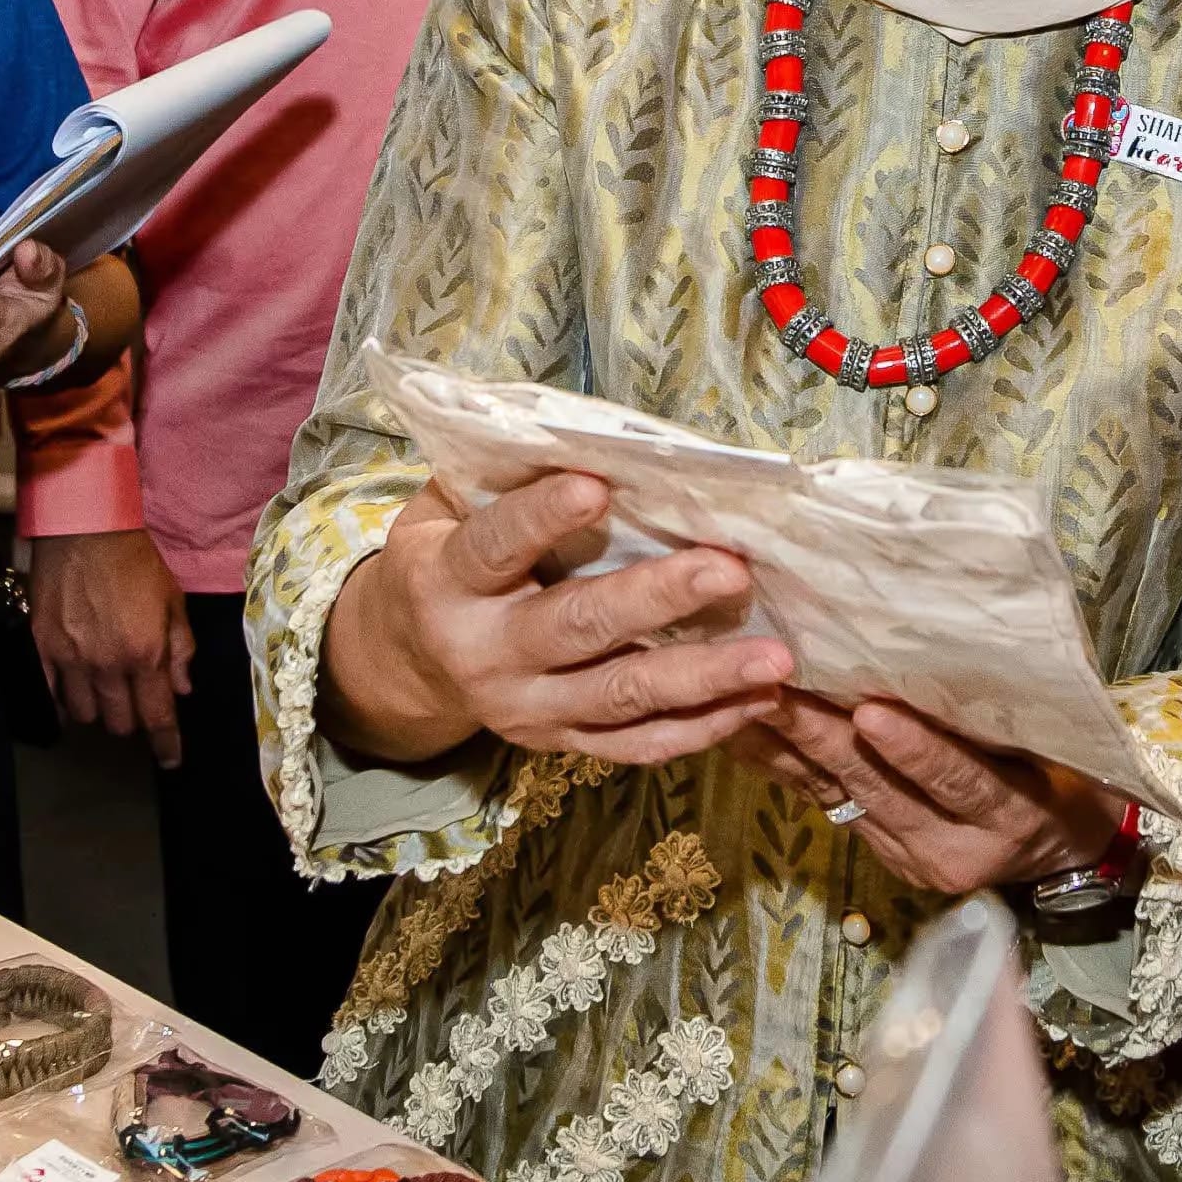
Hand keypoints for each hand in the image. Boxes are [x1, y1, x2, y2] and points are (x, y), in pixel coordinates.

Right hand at [32, 525, 194, 761]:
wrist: (83, 526)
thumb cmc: (135, 560)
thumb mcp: (173, 599)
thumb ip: (180, 647)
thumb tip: (182, 688)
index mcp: (145, 653)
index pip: (157, 716)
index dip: (166, 744)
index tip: (171, 760)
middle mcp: (107, 664)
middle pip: (118, 722)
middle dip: (132, 720)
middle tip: (136, 703)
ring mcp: (69, 659)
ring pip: (83, 714)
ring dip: (98, 711)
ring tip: (105, 694)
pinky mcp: (41, 647)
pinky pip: (50, 693)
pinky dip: (63, 700)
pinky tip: (72, 693)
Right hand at [319, 471, 786, 770]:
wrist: (408, 663)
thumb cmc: (447, 559)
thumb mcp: (445, 509)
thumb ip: (501, 479)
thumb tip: (586, 435)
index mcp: (447, 583)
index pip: (495, 547)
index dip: (541, 517)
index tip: (598, 486)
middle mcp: (484, 653)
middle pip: (578, 626)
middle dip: (658, 598)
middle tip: (730, 570)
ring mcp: (526, 708)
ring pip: (621, 696)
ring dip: (704, 676)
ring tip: (773, 657)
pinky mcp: (559, 743)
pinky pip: (636, 746)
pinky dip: (701, 727)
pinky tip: (756, 700)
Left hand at [736, 692, 1102, 899]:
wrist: (1060, 857)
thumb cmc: (1065, 785)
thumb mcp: (1052, 754)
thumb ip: (995, 721)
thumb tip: (940, 654)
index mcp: (1005, 816)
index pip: (958, 780)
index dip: (915, 750)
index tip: (872, 712)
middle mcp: (949, 848)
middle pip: (882, 789)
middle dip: (824, 739)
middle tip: (777, 692)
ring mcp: (909, 857)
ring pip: (843, 797)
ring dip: (791, 750)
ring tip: (746, 703)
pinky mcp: (880, 854)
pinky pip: (828, 806)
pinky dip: (789, 768)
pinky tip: (748, 735)